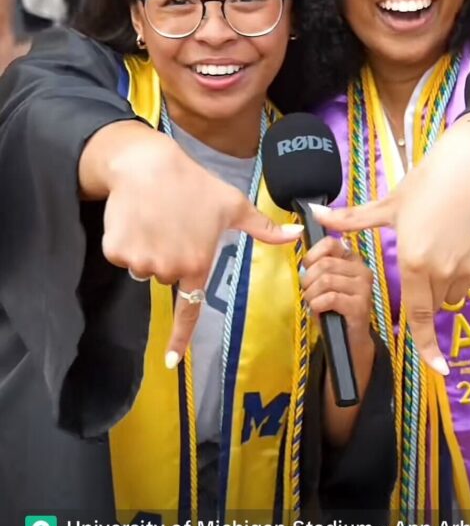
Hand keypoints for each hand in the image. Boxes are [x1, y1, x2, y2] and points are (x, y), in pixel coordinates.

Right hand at [80, 121, 301, 363]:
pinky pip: (123, 257)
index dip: (179, 338)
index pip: (189, 310)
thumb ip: (264, 228)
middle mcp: (168, 268)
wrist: (147, 163)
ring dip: (148, 249)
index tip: (171, 362)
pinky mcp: (116, 252)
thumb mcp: (234, 205)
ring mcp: (140, 261)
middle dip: (170, 257)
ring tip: (157, 218)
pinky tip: (136, 217)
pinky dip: (126, 241)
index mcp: (197, 263)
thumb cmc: (195, 184)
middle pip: (167, 276)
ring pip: (145, 267)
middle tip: (175, 226)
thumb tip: (296, 236)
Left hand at [302, 236, 374, 446]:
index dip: (312, 254)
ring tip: (312, 303)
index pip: (331, 243)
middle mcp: (362, 270)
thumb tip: (304, 261)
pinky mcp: (360, 306)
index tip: (306, 267)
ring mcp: (364, 288)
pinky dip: (317, 305)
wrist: (347, 340)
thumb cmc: (333, 310)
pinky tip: (318, 311)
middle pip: (325, 263)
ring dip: (311, 294)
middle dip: (308, 279)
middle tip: (307, 292)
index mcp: (353, 260)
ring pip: (326, 280)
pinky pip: (330, 298)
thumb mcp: (323, 284)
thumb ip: (316, 268)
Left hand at [309, 113, 469, 373]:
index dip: (428, 348)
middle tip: (423, 261)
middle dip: (426, 294)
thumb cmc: (428, 182)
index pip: (418, 318)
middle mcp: (443, 270)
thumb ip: (352, 219)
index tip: (438, 370)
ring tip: (442, 248)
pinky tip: (463, 248)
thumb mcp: (389, 203)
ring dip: (448, 285)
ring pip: (456, 295)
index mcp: (413, 262)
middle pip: (434, 305)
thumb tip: (316, 217)